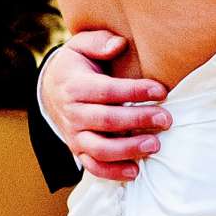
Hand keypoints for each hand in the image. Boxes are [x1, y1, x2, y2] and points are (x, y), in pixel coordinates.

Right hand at [41, 31, 170, 183]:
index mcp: (75, 86)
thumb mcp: (80, 45)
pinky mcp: (78, 150)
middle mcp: (73, 113)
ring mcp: (74, 135)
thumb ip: (99, 42)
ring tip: (154, 145)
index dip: (134, 91)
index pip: (106, 90)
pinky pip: (93, 167)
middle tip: (166, 119)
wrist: (50, 90)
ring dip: (128, 150)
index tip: (161, 90)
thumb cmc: (76, 65)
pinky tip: (135, 171)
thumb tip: (119, 45)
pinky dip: (113, 173)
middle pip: (106, 120)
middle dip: (138, 120)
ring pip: (99, 149)